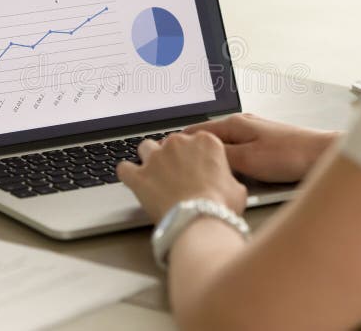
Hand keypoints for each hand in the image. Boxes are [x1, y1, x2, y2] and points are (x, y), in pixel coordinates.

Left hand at [117, 131, 247, 222]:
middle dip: (171, 157)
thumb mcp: (236, 188)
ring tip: (154, 175)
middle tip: (176, 176)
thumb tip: (226, 185)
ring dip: (149, 159)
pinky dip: (127, 174)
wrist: (198, 220)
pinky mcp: (139, 175)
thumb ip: (227, 178)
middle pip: (170, 143)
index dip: (193, 155)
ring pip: (146, 148)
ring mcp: (156, 158)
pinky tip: (132, 181)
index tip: (194, 167)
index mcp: (205, 142)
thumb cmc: (220, 205)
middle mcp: (178, 144)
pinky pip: (124, 168)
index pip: (195, 140)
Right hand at [184, 114, 338, 182]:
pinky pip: (237, 154)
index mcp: (235, 124)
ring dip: (212, 159)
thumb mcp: (248, 159)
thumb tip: (197, 157)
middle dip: (194, 152)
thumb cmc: (290, 155)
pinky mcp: (264, 147)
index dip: (180, 142)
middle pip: (209, 140)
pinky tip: (227, 174)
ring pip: (224, 148)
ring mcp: (254, 135)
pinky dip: (228, 163)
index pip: (197, 131)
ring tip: (198, 171)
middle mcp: (243, 126)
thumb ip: (221, 157)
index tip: (164, 150)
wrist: (321, 155)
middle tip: (177, 166)